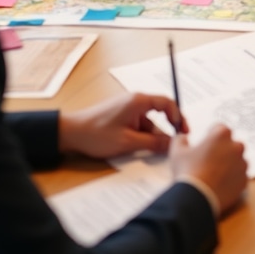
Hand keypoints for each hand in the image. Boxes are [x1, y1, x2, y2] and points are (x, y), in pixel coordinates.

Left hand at [58, 92, 182, 158]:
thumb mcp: (128, 142)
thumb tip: (172, 143)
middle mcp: (134, 101)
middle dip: (165, 130)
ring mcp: (127, 108)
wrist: (71, 133)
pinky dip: (141, 136)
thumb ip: (153, 143)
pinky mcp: (121, 116)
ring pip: (148, 122)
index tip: (183, 131)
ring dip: (151, 136)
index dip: (178, 117)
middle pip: (159, 113)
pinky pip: (138, 125)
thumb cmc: (97, 135)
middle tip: (171, 146)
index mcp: (138, 101)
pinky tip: (137, 148)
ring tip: (148, 152)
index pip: (167, 103)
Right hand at [170, 124, 247, 215]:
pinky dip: (232, 179)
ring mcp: (242, 164)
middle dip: (222, 149)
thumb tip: (183, 137)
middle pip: (231, 144)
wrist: (195, 198)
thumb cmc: (187, 171)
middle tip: (209, 160)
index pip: (219, 128)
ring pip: (237, 160)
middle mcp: (236, 147)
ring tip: (214, 174)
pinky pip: (239, 176)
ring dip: (229, 164)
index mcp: (221, 134)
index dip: (210, 135)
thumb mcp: (177, 151)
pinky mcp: (244, 181)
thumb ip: (180, 139)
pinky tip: (220, 184)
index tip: (205, 144)